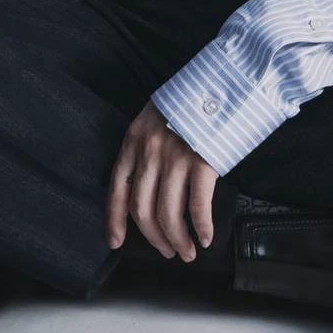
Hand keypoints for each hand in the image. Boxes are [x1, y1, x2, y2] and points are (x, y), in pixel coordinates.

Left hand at [106, 100, 217, 261]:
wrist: (218, 80)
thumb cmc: (189, 101)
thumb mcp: (155, 119)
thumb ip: (147, 148)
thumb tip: (149, 186)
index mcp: (134, 140)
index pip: (117, 188)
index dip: (115, 220)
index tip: (116, 242)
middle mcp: (149, 152)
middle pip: (143, 210)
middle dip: (155, 238)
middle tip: (168, 252)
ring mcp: (175, 158)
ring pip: (169, 214)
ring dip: (178, 240)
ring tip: (188, 251)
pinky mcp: (201, 162)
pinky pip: (197, 206)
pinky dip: (202, 227)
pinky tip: (206, 237)